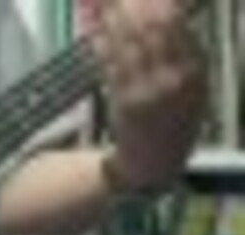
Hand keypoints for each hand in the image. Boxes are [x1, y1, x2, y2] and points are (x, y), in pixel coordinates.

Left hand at [91, 0, 207, 190]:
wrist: (155, 162)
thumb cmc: (175, 120)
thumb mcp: (195, 87)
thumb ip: (185, 52)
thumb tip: (169, 12)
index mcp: (195, 69)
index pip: (175, 24)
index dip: (157, 2)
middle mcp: (174, 78)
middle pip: (151, 29)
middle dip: (132, 6)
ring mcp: (148, 90)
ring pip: (129, 45)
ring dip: (114, 21)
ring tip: (105, 7)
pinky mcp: (123, 102)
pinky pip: (111, 66)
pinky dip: (102, 47)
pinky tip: (96, 32)